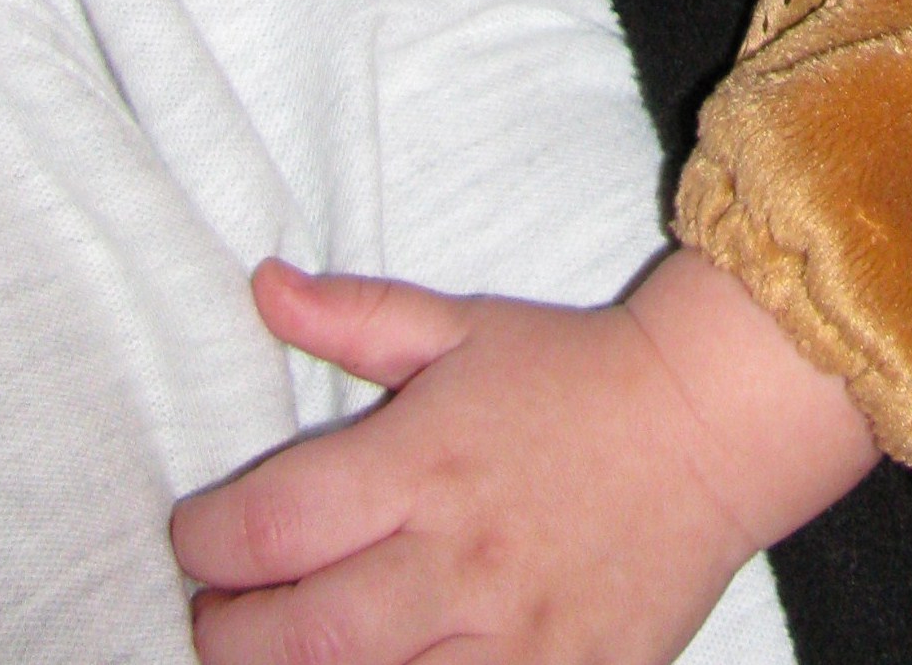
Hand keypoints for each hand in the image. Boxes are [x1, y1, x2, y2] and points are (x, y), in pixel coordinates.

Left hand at [172, 249, 876, 664]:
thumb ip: (356, 317)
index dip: (204, 541)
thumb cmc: (575, 375)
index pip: (269, 525)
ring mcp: (512, 638)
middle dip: (228, 634)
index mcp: (426, 461)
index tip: (199, 535)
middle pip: (296, 637)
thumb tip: (261, 283)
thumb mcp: (463, 329)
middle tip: (223, 613)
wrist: (712, 423)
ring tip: (292, 650)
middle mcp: (459, 556)